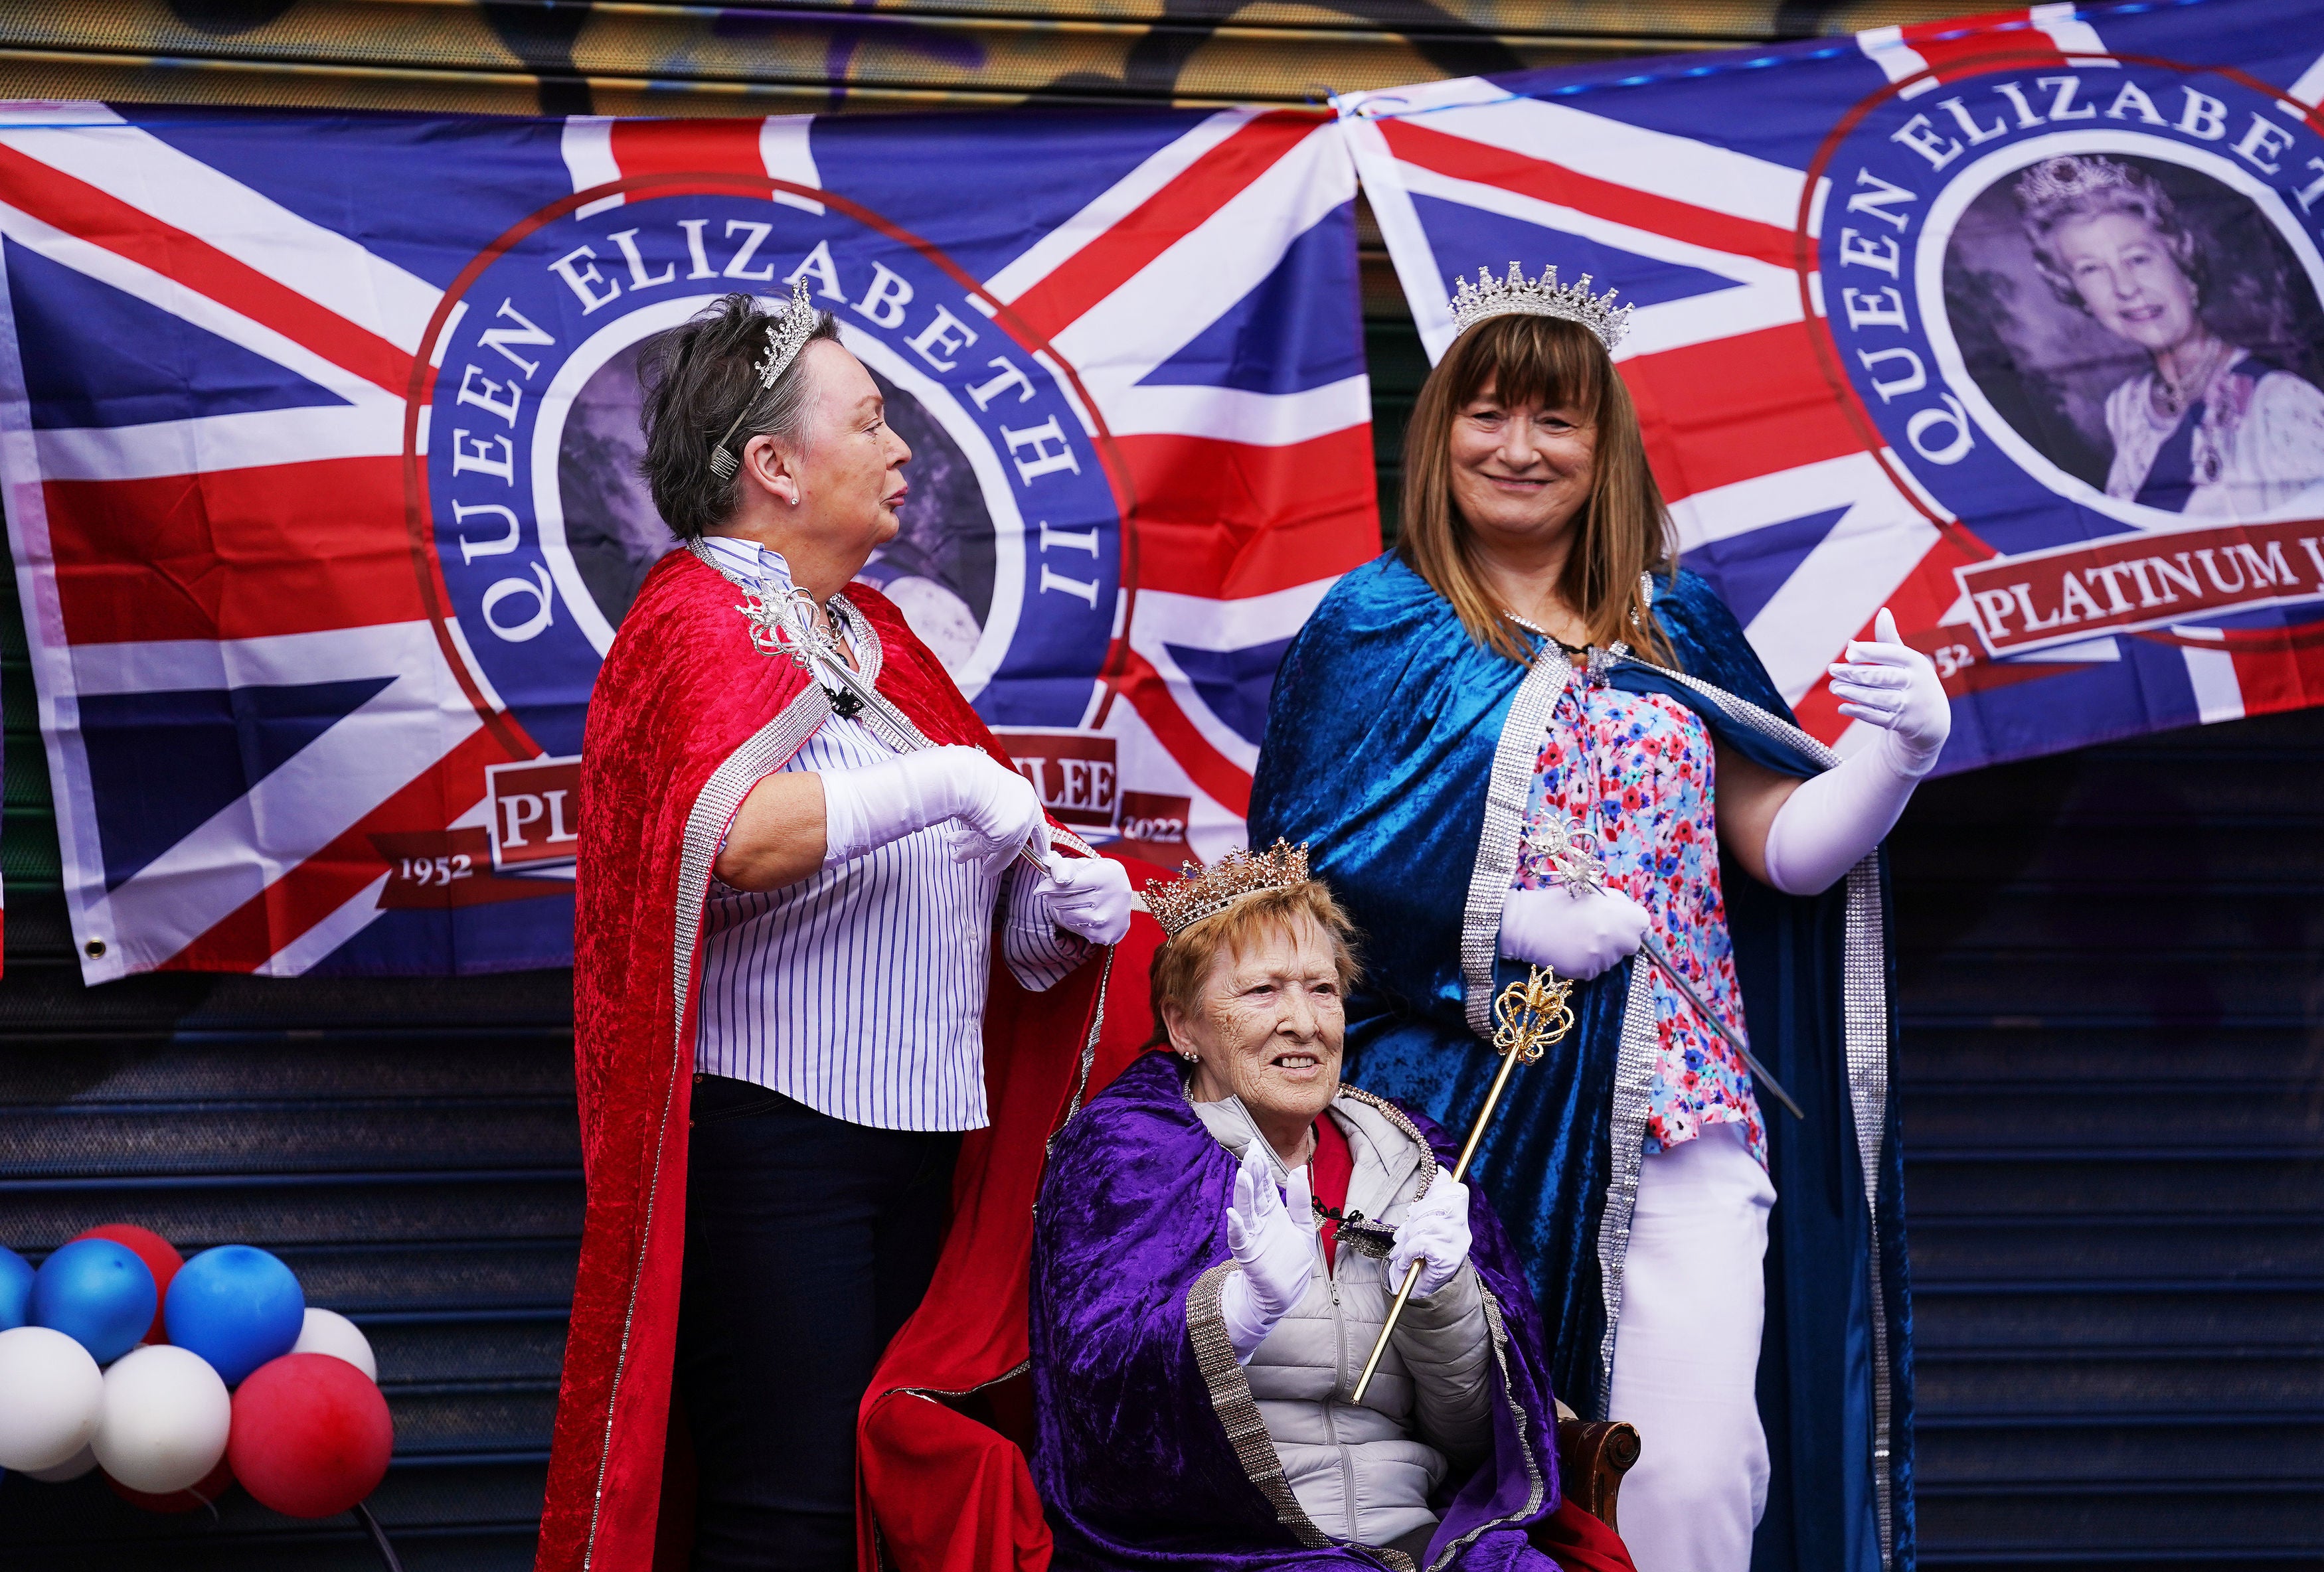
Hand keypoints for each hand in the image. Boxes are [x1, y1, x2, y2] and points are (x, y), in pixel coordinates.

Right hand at [938, 748, 1049, 878]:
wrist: (967, 775)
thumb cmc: (973, 775)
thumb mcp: (991, 789)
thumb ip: (995, 805)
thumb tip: (986, 817)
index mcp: (1027, 796)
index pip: (1039, 823)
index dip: (1041, 840)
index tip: (1044, 852)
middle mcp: (1026, 811)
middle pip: (1018, 842)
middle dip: (1004, 858)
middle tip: (999, 868)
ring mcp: (1017, 824)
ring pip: (1003, 849)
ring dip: (990, 862)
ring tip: (983, 872)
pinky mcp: (1002, 836)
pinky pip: (984, 847)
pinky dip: (970, 853)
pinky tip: (959, 856)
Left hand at [1025, 852, 1133, 944]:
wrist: (1119, 896)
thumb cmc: (1095, 877)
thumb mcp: (1082, 865)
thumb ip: (1064, 867)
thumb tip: (1057, 879)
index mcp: (1107, 874)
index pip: (1069, 884)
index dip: (1050, 887)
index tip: (1039, 889)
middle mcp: (1112, 897)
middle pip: (1066, 902)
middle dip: (1055, 898)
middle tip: (1055, 894)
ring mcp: (1110, 918)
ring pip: (1070, 916)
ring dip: (1065, 910)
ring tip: (1073, 903)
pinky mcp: (1106, 934)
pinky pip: (1078, 929)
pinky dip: (1076, 922)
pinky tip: (1084, 915)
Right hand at [1217, 1144, 1315, 1359]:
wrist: (1285, 1293)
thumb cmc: (1292, 1261)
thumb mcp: (1303, 1227)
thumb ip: (1300, 1201)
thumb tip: (1299, 1169)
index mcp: (1272, 1212)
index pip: (1264, 1184)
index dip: (1261, 1166)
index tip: (1256, 1145)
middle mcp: (1259, 1220)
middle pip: (1254, 1193)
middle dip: (1253, 1173)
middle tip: (1251, 1151)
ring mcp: (1252, 1236)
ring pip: (1245, 1211)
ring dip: (1243, 1194)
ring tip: (1244, 1176)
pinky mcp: (1249, 1255)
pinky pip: (1240, 1239)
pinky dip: (1236, 1227)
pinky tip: (1232, 1215)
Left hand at [1388, 1173, 1471, 1299]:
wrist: (1417, 1286)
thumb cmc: (1419, 1250)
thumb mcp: (1423, 1219)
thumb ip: (1433, 1196)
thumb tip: (1443, 1171)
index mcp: (1459, 1216)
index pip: (1457, 1191)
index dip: (1435, 1195)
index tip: (1417, 1211)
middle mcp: (1463, 1230)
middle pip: (1442, 1205)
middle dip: (1417, 1217)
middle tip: (1405, 1233)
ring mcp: (1458, 1245)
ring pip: (1430, 1225)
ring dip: (1409, 1237)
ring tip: (1404, 1248)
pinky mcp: (1449, 1260)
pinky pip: (1423, 1244)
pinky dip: (1408, 1250)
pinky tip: (1406, 1258)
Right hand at [1499, 881, 1648, 979]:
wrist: (1526, 924)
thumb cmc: (1559, 903)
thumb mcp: (1593, 892)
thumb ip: (1618, 904)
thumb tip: (1632, 918)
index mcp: (1622, 917)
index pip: (1643, 924)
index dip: (1631, 922)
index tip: (1618, 920)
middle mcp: (1617, 940)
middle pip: (1631, 944)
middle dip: (1619, 937)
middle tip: (1596, 929)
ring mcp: (1603, 959)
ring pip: (1613, 958)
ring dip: (1603, 950)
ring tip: (1578, 937)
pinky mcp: (1589, 973)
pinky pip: (1596, 968)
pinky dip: (1588, 961)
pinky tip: (1572, 949)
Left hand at [1826, 608, 1949, 778]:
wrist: (1932, 718)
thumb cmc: (1912, 681)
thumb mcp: (1907, 661)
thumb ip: (1890, 640)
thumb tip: (1883, 612)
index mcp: (1916, 662)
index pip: (1891, 653)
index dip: (1870, 652)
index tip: (1849, 652)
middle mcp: (1916, 682)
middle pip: (1882, 676)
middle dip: (1855, 673)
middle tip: (1833, 670)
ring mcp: (1910, 704)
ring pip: (1878, 697)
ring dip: (1854, 693)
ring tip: (1834, 687)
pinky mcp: (1903, 723)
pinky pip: (1878, 717)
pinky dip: (1859, 712)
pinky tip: (1842, 707)